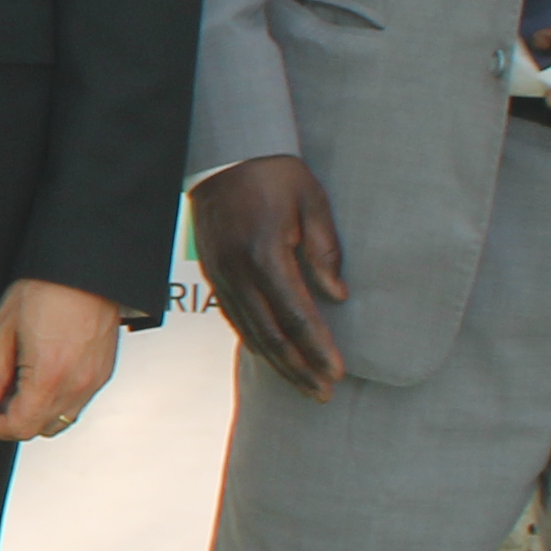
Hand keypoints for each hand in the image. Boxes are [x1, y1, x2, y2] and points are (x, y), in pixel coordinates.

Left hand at [0, 276, 124, 444]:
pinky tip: (41, 375)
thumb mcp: (3, 330)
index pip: (20, 427)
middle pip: (41, 428)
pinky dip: (56, 401)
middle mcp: (77, 386)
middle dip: (13, 420)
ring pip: (62, 420)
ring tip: (18, 382)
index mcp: (49, 377)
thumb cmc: (45, 289)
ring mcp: (95, 381)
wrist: (85, 269)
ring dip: (36, 412)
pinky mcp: (104, 373)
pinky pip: (78, 403)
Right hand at [189, 153, 346, 397]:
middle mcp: (237, 271)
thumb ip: (324, 250)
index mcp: (265, 252)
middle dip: (298, 367)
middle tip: (323, 393)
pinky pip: (234, 318)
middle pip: (270, 333)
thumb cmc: (276, 175)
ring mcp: (220, 275)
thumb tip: (337, 297)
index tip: (337, 372)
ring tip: (303, 385)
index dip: (317, 347)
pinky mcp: (213, 274)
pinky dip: (255, 342)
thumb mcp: (312, 202)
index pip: (296, 314)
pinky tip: (272, 357)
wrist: (225, 157)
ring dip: (277, 363)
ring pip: (249, 331)